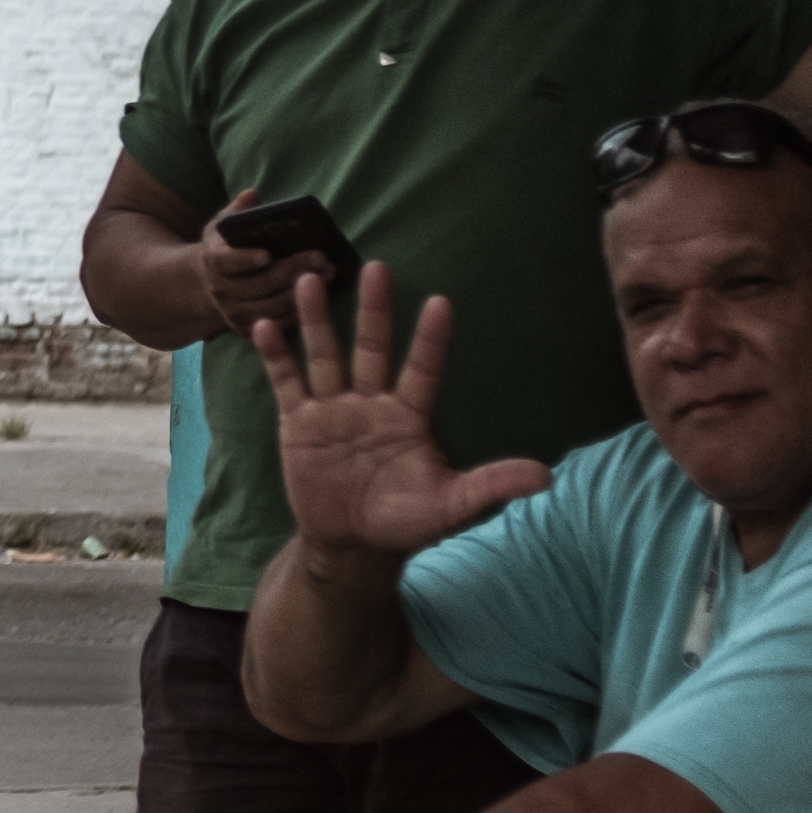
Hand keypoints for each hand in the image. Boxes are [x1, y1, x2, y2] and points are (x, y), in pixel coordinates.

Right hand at [193, 187, 317, 337]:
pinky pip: (278, 323)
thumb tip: (252, 195)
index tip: (267, 254)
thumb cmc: (225, 249)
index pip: (225, 261)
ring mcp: (234, 314)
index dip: (245, 259)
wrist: (211, 284)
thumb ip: (237, 211)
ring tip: (327, 272)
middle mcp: (221, 291)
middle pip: (259, 284)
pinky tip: (321, 294)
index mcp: (213, 261)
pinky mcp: (248, 330)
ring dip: (302, 291)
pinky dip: (300, 310)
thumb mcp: (223, 227)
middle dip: (291, 270)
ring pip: (272, 306)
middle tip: (319, 256)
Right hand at [252, 261, 550, 561]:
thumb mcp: (452, 506)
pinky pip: (287, 383)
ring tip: (309, 280)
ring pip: (325, 355)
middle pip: (371, 348)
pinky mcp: (299, 423)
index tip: (440, 302)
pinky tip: (265, 326)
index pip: (422, 370)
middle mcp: (370, 403)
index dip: (429, 339)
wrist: (351, 545)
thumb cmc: (405, 522)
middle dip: (373, 310)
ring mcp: (333, 410)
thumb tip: (546, 476)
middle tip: (376, 267)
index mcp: (408, 416)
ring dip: (316, 320)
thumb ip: (491, 485)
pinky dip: (276, 356)